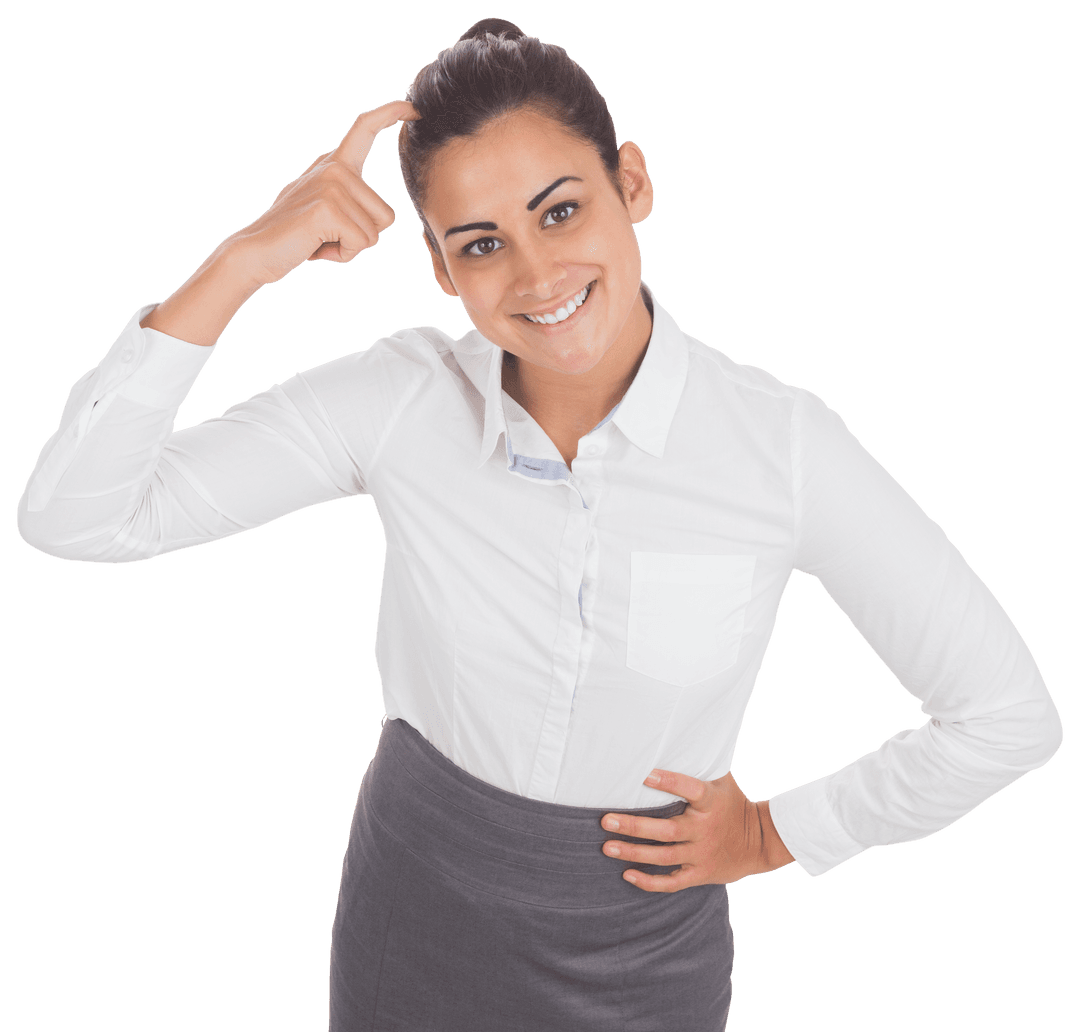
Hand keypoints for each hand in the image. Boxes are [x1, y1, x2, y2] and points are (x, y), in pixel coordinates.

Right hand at [230, 99, 419, 286]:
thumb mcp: (322, 207)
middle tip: (326, 235)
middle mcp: (333, 168)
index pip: (364, 129)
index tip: (411, 108)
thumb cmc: (295, 236)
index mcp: (333, 164)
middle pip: (386, 217)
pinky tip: (318, 246)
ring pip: (375, 233)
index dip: (390, 115)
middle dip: (362, 237)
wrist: (256, 252)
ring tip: (321, 238)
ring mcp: (331, 185)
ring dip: (352, 246)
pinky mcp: (328, 208)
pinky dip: (344, 254)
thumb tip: (369, 198)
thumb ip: (345, 195)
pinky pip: (361, 243)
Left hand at [600, 769, 795, 891]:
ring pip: (664, 856)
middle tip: (606, 820)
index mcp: (711, 802)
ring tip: (607, 847)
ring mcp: (702, 854)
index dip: (669, 782)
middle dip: (634, 827)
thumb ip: (699, 764)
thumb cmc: (732, 803)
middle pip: (667, 830)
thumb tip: (675, 735)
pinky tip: (627, 874)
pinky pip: (672, 882)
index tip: (645, 775)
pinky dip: (649, 882)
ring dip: (633, 853)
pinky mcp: (700, 874)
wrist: (761, 842)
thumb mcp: (722, 780)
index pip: (691, 789)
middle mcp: (705, 829)